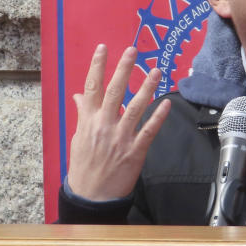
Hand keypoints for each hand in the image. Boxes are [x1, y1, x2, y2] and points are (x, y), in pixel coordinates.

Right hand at [66, 45, 170, 200]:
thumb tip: (80, 95)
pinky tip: (167, 103)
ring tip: (156, 70)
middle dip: (123, 69)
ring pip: (135, 107)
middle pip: (115, 92)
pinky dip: (158, 116)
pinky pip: (149, 130)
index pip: (92, 88)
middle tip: (132, 50)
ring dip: (147, 88)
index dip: (97, 67)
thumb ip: (83, 114)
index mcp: (88, 121)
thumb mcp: (78, 138)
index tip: (102, 48)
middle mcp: (104, 125)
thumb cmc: (84, 165)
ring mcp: (120, 138)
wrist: (91, 196)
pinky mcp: (135, 151)